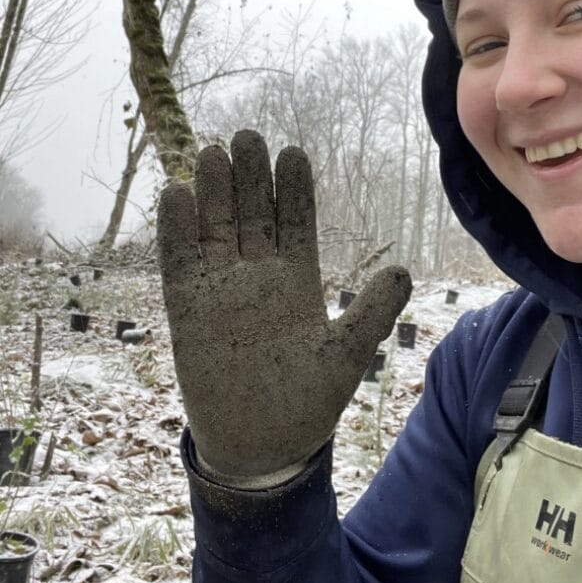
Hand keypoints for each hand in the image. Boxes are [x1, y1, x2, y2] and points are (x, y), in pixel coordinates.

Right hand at [157, 130, 411, 478]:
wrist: (261, 446)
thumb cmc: (307, 402)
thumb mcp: (346, 356)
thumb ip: (372, 313)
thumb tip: (403, 272)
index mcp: (296, 280)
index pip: (294, 223)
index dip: (293, 189)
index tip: (293, 152)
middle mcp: (257, 276)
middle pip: (251, 215)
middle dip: (251, 177)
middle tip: (249, 136)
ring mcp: (220, 289)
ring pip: (214, 228)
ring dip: (213, 192)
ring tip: (214, 151)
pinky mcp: (187, 309)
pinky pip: (179, 262)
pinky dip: (176, 231)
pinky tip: (177, 194)